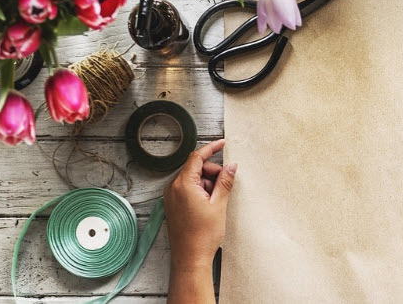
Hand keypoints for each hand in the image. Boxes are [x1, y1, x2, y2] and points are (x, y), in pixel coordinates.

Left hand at [163, 139, 237, 269]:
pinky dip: (200, 191)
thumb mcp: (219, 205)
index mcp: (183, 185)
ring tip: (217, 201)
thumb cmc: (203, 235)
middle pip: (196, 168)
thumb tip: (231, 166)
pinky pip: (188, 189)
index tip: (223, 143)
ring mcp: (171, 197)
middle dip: (212, 172)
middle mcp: (173, 188)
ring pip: (193, 179)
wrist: (190, 258)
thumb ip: (225, 181)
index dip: (211, 148)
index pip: (197, 157)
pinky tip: (210, 204)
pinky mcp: (173, 205)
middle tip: (226, 184)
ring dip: (207, 183)